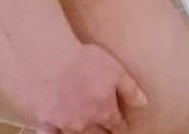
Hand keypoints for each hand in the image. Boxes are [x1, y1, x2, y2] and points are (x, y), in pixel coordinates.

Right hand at [30, 41, 146, 132]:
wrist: (51, 62)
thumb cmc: (86, 62)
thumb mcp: (116, 71)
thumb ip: (130, 89)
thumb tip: (143, 103)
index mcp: (103, 111)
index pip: (116, 125)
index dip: (121, 125)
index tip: (123, 126)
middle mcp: (84, 123)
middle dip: (103, 133)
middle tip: (106, 130)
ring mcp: (63, 124)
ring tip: (86, 130)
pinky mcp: (45, 121)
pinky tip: (60, 133)